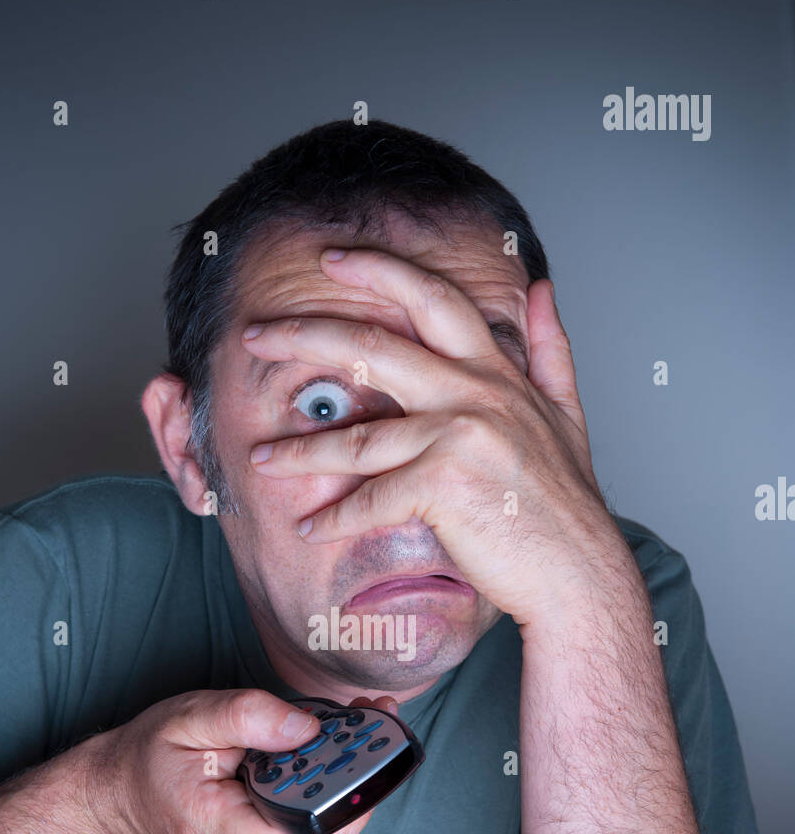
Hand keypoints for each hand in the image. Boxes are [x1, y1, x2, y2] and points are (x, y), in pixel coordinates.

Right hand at [99, 688, 396, 833]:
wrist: (124, 798)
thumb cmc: (154, 756)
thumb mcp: (188, 717)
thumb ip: (247, 717)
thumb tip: (308, 729)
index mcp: (212, 830)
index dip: (344, 807)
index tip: (370, 754)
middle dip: (352, 781)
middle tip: (370, 726)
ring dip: (340, 789)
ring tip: (345, 738)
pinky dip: (322, 802)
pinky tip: (317, 767)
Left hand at [244, 249, 633, 629]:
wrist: (579, 574)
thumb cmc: (566, 505)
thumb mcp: (568, 415)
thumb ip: (549, 348)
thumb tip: (539, 288)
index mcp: (496, 373)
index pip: (433, 298)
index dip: (379, 270)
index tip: (331, 259)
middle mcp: (476, 394)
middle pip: (374, 348)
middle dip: (304, 336)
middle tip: (253, 336)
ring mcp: (460, 438)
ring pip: (358, 436)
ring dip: (299, 451)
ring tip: (261, 459)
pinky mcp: (445, 487)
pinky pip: (370, 500)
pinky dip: (336, 520)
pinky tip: (310, 529)